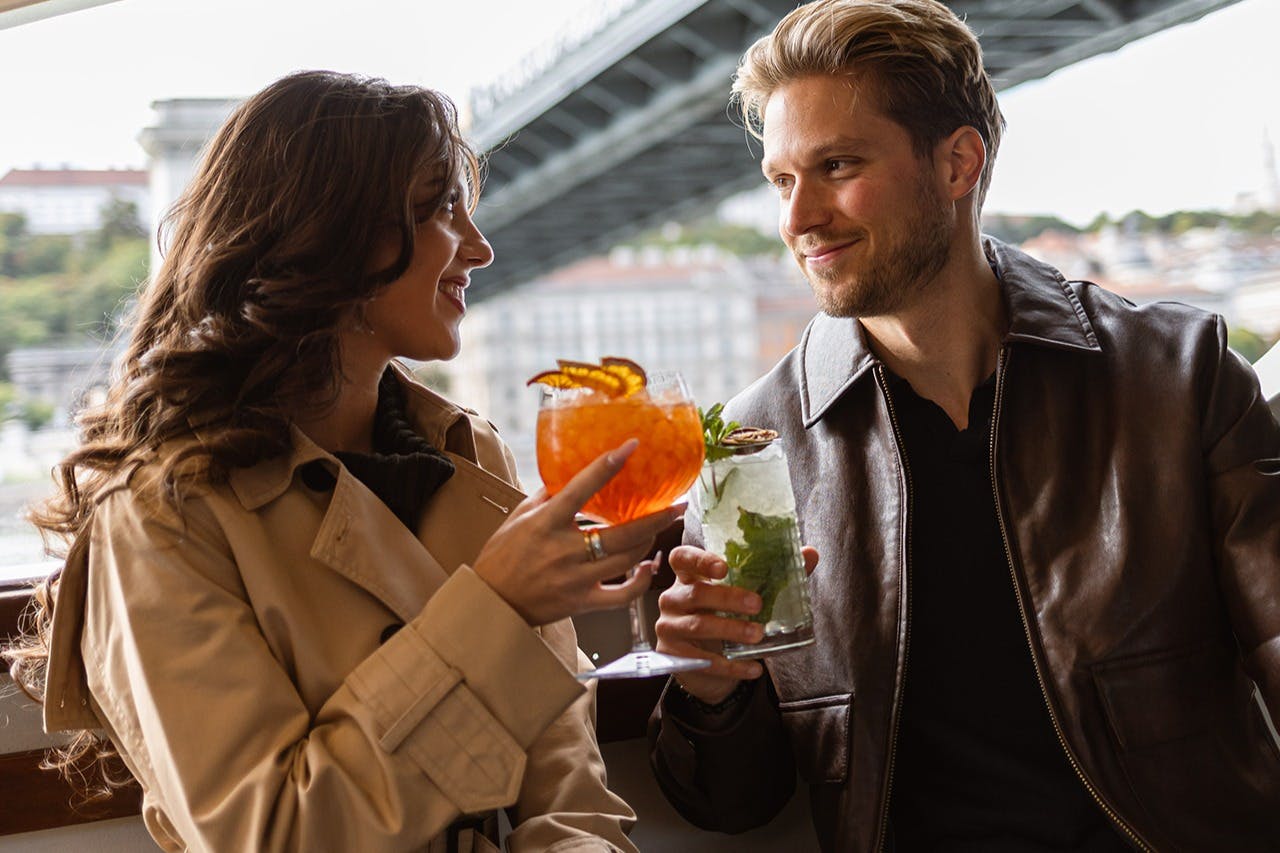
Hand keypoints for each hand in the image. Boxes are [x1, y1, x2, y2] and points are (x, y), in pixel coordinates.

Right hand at [472, 439, 682, 626]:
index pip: (581, 487)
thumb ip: (548, 495)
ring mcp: (575, 578)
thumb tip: (574, 471)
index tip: (632, 446)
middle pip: (621, 532)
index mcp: (545, 523)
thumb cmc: (502, 555)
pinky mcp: (582, 602)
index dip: (608, 465)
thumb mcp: (519, 516)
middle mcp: (563, 550)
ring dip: (649, 541)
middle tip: (678, 504)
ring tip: (660, 527)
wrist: (491, 601)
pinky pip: (621, 596)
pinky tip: (649, 566)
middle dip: (656, 517)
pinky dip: (640, 581)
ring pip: (626, 559)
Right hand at [655, 544, 818, 704]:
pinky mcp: (673, 656)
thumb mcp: (743, 595)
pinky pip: (703, 661)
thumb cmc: (724, 618)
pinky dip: (732, 666)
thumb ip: (774, 574)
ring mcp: (669, 628)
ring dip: (730, 630)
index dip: (700, 560)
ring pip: (698, 626)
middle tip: (757, 604)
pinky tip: (755, 668)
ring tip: (758, 635)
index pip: (682, 558)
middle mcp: (673, 599)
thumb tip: (810, 554)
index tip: (724, 567)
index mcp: (688, 577)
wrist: (706, 665)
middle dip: (728, 598)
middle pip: (696, 593)